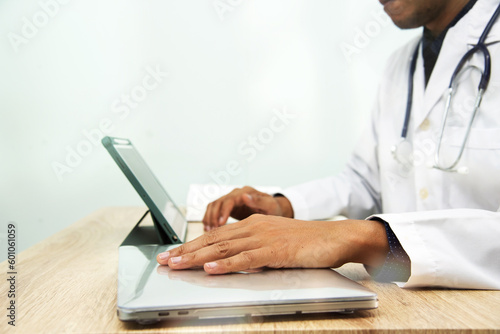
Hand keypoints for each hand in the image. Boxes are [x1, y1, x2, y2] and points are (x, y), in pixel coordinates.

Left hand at [157, 214, 388, 273]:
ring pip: (223, 248)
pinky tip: (210, 269)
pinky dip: (226, 264)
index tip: (174, 254)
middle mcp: (254, 228)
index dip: (191, 245)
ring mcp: (264, 238)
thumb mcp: (274, 242)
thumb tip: (232, 263)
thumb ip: (253, 250)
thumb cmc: (306, 242)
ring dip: (197, 257)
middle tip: (164, 260)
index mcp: (253, 225)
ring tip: (176, 265)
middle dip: (185, 251)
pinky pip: (246, 258)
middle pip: (213, 240)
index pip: (215, 235)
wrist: (334, 237)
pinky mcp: (275, 250)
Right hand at [202, 186, 292, 230]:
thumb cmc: (274, 209)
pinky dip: (209, 219)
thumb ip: (259, 201)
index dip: (223, 212)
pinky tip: (208, 231)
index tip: (220, 223)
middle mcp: (236, 194)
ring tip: (208, 232)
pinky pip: (214, 211)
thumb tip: (245, 196)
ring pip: (213, 206)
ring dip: (209, 218)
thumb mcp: (270, 206)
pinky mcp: (227, 207)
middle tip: (212, 231)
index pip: (229, 200)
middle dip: (213, 217)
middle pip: (218, 203)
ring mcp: (231, 200)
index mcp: (246, 192)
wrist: (273, 210)